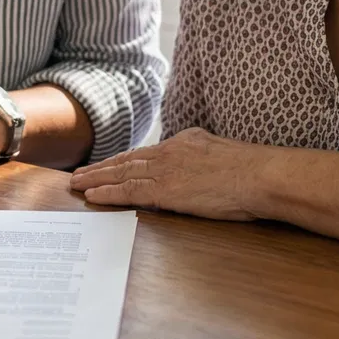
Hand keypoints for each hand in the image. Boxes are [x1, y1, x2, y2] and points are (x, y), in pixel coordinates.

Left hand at [69, 127, 261, 220]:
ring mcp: (167, 170)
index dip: (124, 160)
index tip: (109, 165)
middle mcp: (171, 152)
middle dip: (102, 167)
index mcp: (185, 142)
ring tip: (77, 183)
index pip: (147, 153)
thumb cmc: (253, 172)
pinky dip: (107, 193)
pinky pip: (128, 191)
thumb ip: (205, 160)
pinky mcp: (166, 190)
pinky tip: (92, 196)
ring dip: (96, 179)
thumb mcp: (224, 156)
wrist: (261, 175)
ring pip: (122, 173)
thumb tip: (200, 171)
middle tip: (80, 173)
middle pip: (128, 160)